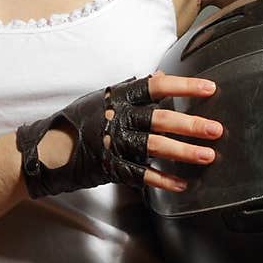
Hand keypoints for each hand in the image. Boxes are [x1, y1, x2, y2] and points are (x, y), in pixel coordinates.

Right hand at [16, 70, 222, 198]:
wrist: (46, 148)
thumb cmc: (76, 121)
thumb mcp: (102, 99)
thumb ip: (130, 91)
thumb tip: (160, 77)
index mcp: (118, 96)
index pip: (156, 87)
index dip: (184, 87)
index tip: (209, 88)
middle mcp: (118, 117)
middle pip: (161, 119)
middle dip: (191, 124)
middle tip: (216, 129)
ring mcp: (114, 142)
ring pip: (155, 146)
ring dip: (184, 152)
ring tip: (208, 155)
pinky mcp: (110, 166)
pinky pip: (141, 174)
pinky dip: (163, 180)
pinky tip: (182, 184)